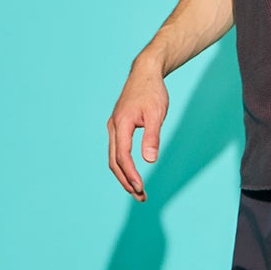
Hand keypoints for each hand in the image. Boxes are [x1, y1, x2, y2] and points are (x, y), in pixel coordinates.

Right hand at [107, 57, 168, 200]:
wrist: (145, 73)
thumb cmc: (152, 92)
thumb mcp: (156, 114)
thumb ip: (152, 137)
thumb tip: (149, 160)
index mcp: (121, 124)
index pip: (122, 156)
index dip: (130, 174)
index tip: (140, 188)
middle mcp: (113, 127)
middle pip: (114, 161)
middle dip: (126, 181)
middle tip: (141, 197)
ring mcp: (114, 127)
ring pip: (114, 157)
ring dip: (125, 175)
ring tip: (138, 191)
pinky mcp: (118, 127)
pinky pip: (117, 150)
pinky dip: (124, 165)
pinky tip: (133, 173)